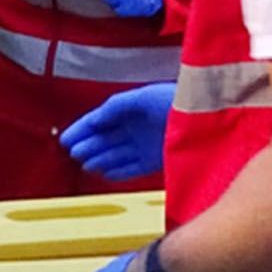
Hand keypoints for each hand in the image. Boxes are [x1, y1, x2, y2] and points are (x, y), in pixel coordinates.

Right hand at [59, 82, 173, 180]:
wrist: (206, 118)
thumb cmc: (175, 101)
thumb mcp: (141, 98)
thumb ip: (116, 107)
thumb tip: (94, 118)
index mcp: (130, 108)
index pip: (100, 120)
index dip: (82, 129)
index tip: (65, 139)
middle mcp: (136, 127)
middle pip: (106, 139)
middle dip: (88, 145)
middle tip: (73, 154)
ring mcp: (145, 144)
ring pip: (115, 155)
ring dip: (99, 159)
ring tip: (84, 164)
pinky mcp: (156, 160)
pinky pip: (131, 168)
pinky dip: (117, 172)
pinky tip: (104, 174)